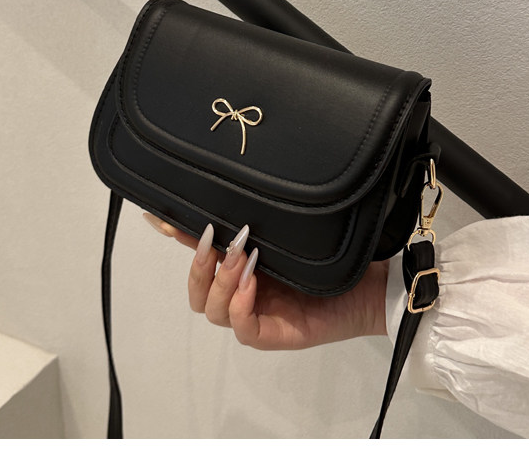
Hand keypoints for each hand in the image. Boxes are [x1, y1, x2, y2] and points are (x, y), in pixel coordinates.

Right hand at [143, 212, 388, 349]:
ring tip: (241, 257)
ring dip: (221, 280)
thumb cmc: (329, 258)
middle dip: (197, 265)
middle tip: (214, 240)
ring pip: (213, 310)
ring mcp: (256, 317)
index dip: (177, 240)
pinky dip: (240, 304)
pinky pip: (243, 328)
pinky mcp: (274, 335)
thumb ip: (255, 223)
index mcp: (239, 271)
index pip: (199, 258)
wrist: (368, 286)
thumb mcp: (286, 234)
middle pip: (197, 294)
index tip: (160, 217)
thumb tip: (228, 192)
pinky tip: (252, 282)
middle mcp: (241, 295)